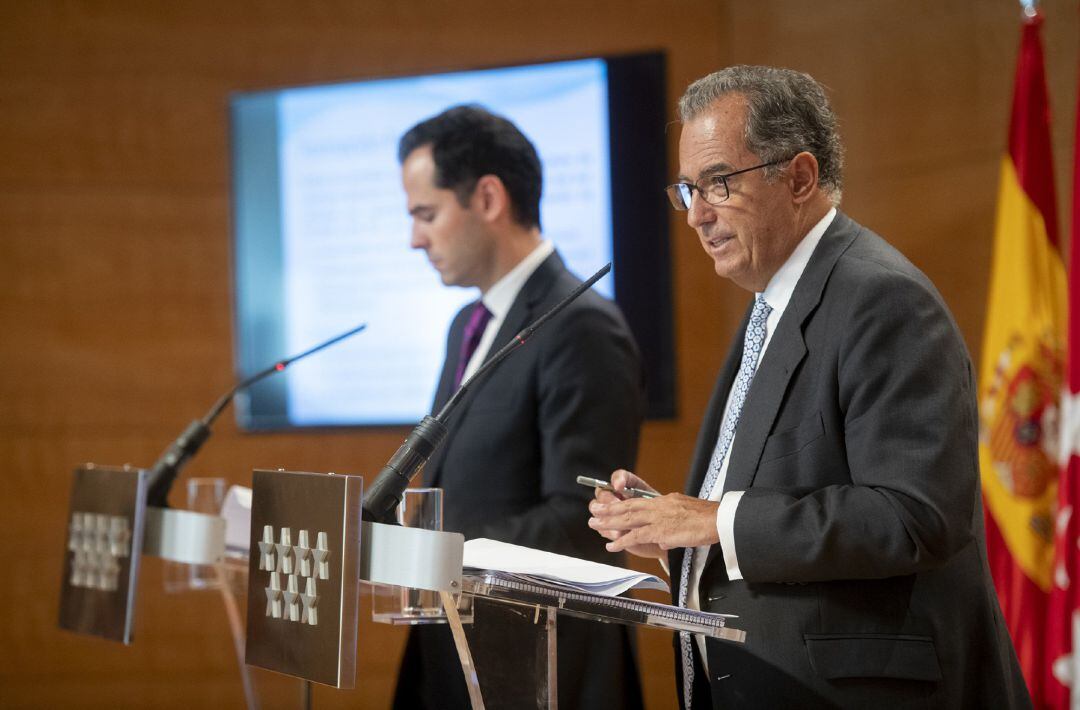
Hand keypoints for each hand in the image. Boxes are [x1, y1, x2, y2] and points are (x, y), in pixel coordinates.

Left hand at [589, 472, 719, 558]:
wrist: (717, 519)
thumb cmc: (706, 519)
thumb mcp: (684, 515)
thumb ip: (670, 524)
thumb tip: (663, 538)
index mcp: (664, 501)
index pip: (638, 501)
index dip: (621, 503)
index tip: (608, 504)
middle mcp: (658, 506)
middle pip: (628, 506)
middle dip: (609, 509)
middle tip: (594, 510)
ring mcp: (658, 517)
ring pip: (628, 518)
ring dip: (609, 522)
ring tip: (594, 525)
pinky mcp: (661, 530)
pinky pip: (636, 536)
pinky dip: (622, 541)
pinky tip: (612, 545)